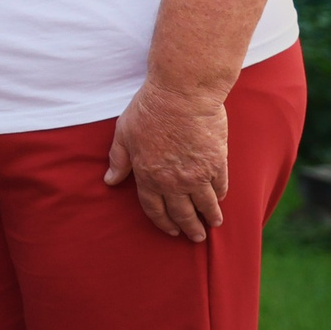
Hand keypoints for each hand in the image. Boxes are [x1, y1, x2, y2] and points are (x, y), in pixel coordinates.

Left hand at [105, 80, 229, 241]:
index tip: (170, 230)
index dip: (162, 222)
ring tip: (213, 225)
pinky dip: (220, 196)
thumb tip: (110, 181)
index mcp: (148, 175)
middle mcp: (173, 181)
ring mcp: (197, 174)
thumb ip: (119, 159)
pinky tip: (220, 199)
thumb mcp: (124, 133)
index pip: (154, 209)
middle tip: (196, 237)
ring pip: (205, 205)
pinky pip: (221, 187)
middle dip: (189, 228)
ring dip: (210, 218)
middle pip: (182, 213)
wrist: (182, 93)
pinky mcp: (218, 163)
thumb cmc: (149, 109)